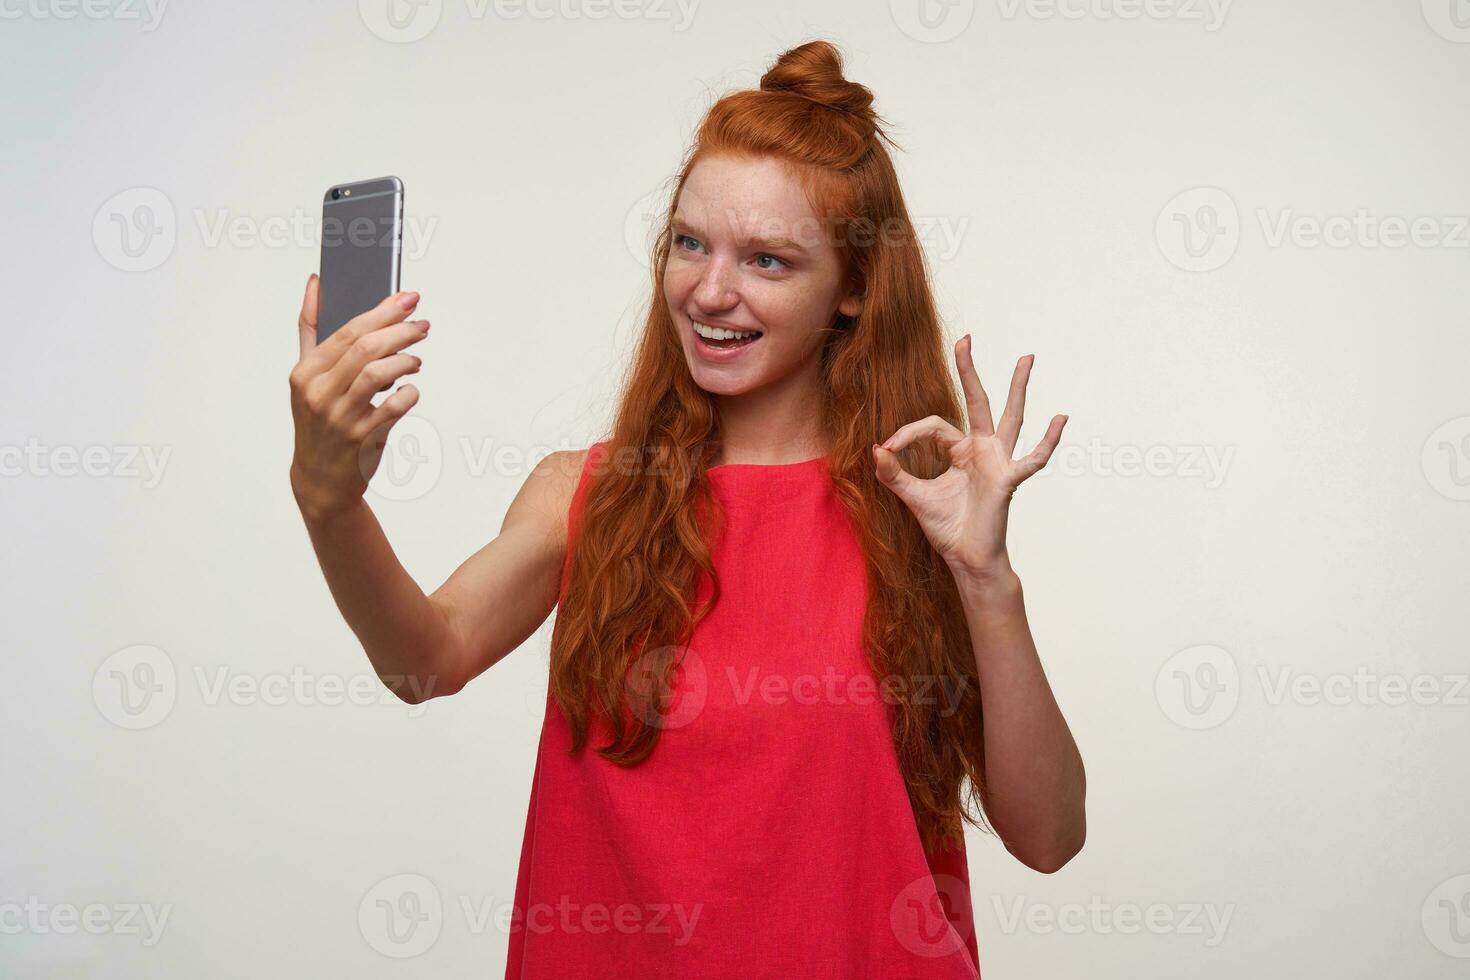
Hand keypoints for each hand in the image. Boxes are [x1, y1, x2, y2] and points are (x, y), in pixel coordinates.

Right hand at [288, 274, 428, 524]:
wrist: (319, 478)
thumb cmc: (319, 419)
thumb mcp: (307, 375)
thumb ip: (311, 327)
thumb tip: (316, 283)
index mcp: (305, 373)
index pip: (347, 331)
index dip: (382, 311)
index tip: (407, 298)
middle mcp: (319, 393)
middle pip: (365, 348)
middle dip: (400, 331)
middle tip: (422, 325)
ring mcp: (340, 417)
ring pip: (377, 373)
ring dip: (405, 361)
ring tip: (416, 360)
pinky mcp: (362, 438)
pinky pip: (394, 408)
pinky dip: (409, 394)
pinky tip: (411, 390)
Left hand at [873, 335, 1066, 580]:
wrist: (965, 558)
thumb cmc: (947, 528)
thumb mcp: (913, 496)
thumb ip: (894, 474)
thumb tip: (876, 449)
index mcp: (959, 451)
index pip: (933, 427)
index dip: (908, 433)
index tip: (888, 448)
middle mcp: (981, 449)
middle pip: (977, 402)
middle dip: (969, 371)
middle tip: (965, 338)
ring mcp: (998, 461)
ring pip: (1010, 417)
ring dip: (1017, 387)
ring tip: (1026, 358)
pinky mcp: (1008, 480)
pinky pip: (1031, 459)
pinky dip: (1047, 441)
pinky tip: (1060, 418)